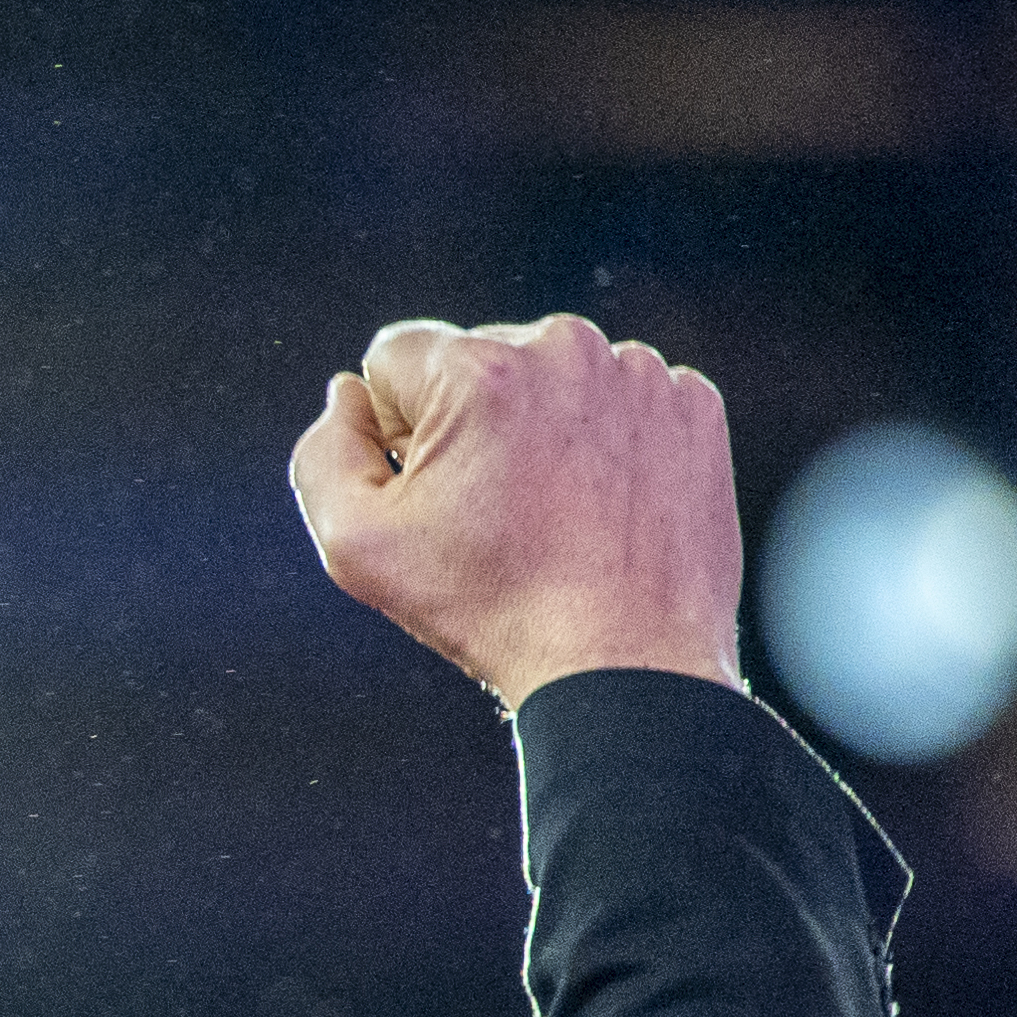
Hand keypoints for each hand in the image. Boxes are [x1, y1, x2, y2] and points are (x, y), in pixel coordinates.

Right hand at [287, 314, 743, 712]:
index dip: (394, 428)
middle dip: (470, 420)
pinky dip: (607, 440)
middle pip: (477, 359)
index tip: (432, 490)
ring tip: (553, 512)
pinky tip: (602, 505)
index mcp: (479, 369)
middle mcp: (565, 349)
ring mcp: (641, 377)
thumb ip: (323, 451)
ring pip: (552, 377)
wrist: (626, 666)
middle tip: (494, 511)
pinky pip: (621, 400)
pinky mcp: (693, 409)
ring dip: (540, 426)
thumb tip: (348, 396)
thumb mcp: (356, 544)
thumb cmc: (488, 608)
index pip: (395, 358)